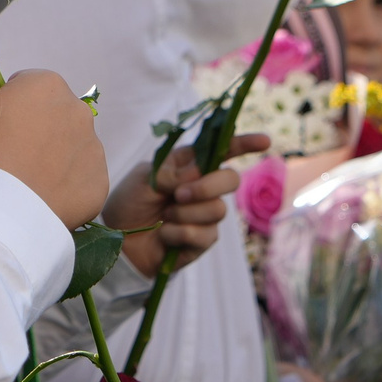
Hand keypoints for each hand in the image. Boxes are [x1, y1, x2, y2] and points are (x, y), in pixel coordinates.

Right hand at [0, 64, 107, 229]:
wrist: (4, 208)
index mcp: (49, 85)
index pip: (26, 87)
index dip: (6, 105)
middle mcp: (80, 112)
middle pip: (50, 116)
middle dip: (32, 129)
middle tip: (6, 154)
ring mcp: (93, 150)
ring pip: (67, 148)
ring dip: (49, 157)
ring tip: (22, 179)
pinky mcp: (97, 185)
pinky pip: (78, 180)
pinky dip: (62, 186)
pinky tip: (40, 195)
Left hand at [106, 142, 250, 273]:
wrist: (117, 240)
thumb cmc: (129, 202)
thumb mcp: (145, 178)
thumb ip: (173, 172)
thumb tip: (200, 173)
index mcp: (188, 165)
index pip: (221, 151)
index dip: (244, 144)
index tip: (265, 141)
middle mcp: (202, 187)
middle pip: (230, 180)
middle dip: (207, 187)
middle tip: (178, 194)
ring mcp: (205, 214)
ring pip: (217, 209)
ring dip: (185, 213)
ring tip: (163, 217)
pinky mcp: (202, 240)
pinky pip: (204, 234)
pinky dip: (179, 233)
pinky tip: (164, 235)